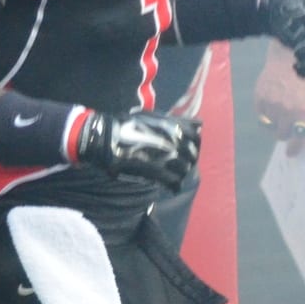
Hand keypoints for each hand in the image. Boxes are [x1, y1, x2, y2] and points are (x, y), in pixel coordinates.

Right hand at [74, 107, 201, 187]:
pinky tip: (172, 187)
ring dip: (181, 174)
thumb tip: (198, 126)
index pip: (195, 138)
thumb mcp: (151, 116)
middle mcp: (174, 142)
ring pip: (184, 170)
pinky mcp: (155, 172)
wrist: (106, 138)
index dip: (195, 146)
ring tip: (175, 176)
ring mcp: (165, 158)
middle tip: (181, 165)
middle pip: (191, 156)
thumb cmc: (126, 125)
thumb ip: (173, 121)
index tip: (189, 150)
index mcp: (173, 126)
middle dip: (188, 161)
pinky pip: (172, 182)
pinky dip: (174, 186)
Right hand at [253, 43, 304, 150]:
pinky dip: (265, 113)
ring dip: (273, 121)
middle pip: (280, 134)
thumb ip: (304, 116)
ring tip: (277, 110)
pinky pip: (260, 114)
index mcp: (303, 112)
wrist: (291, 57)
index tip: (291, 153)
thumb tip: (297, 131)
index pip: (298, 138)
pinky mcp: (259, 98)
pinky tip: (270, 104)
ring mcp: (271, 105)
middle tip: (285, 126)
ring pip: (268, 125)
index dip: (294, 148)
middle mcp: (286, 111)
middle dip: (283, 132)